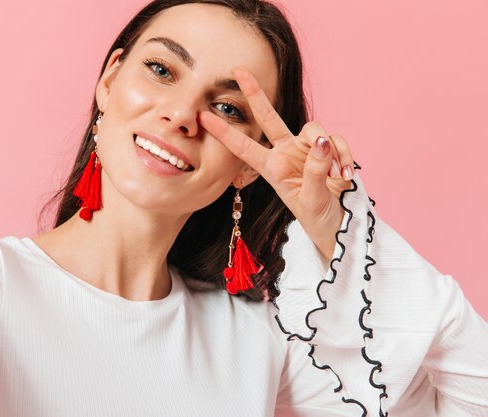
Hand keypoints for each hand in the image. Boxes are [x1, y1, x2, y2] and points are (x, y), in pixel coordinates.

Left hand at [199, 66, 354, 260]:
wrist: (338, 222)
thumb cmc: (317, 215)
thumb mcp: (311, 200)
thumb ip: (315, 171)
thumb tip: (323, 142)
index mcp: (271, 168)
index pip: (243, 146)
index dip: (224, 131)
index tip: (203, 116)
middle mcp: (286, 152)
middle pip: (269, 116)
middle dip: (255, 92)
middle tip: (239, 69)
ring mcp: (308, 148)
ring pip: (315, 130)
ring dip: (329, 153)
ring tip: (337, 179)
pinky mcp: (330, 147)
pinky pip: (336, 140)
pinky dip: (343, 157)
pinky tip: (345, 176)